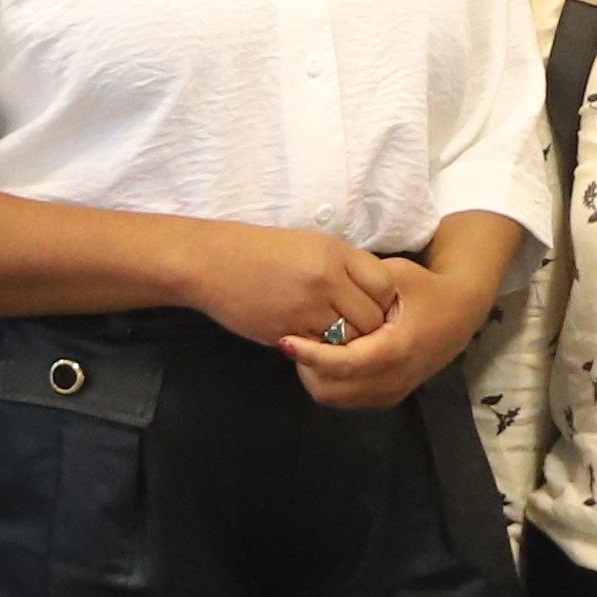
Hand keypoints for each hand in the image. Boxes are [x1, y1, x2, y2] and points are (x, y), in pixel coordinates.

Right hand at [182, 222, 425, 365]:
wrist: (212, 262)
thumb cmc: (260, 251)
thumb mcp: (309, 244)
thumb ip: (343, 265)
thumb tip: (370, 290)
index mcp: (335, 253)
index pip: (384, 285)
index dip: (384, 301)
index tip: (374, 307)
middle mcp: (327, 279)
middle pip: (372, 318)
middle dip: (370, 329)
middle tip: (358, 331)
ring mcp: (307, 308)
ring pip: (350, 339)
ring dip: (348, 345)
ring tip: (337, 340)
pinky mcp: (289, 332)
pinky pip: (322, 351)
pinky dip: (324, 353)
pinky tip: (315, 345)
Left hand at [286, 247, 495, 411]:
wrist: (462, 311)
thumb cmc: (426, 289)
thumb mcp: (396, 276)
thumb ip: (361, 287)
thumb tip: (322, 299)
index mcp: (396, 350)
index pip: (342, 364)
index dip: (309, 354)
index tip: (284, 340)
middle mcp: (395, 379)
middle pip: (332, 390)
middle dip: (307, 368)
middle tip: (295, 340)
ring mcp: (392, 392)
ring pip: (335, 399)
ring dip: (315, 377)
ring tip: (308, 347)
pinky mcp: (389, 396)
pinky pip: (347, 400)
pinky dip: (329, 383)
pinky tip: (326, 357)